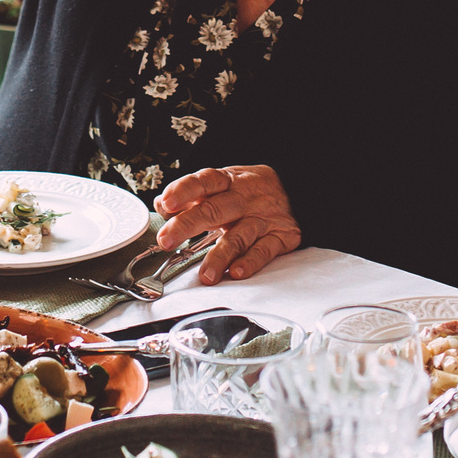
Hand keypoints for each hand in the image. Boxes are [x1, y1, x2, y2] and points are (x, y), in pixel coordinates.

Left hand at [153, 164, 302, 284]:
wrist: (297, 187)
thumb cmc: (248, 191)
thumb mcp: (221, 185)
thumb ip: (190, 196)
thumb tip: (161, 205)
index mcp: (227, 181)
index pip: (203, 181)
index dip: (183, 191)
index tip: (166, 204)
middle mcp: (244, 198)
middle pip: (214, 210)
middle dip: (188, 225)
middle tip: (166, 241)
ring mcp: (262, 217)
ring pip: (239, 236)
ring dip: (220, 256)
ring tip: (205, 275)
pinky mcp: (281, 236)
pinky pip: (265, 250)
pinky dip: (251, 262)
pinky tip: (237, 273)